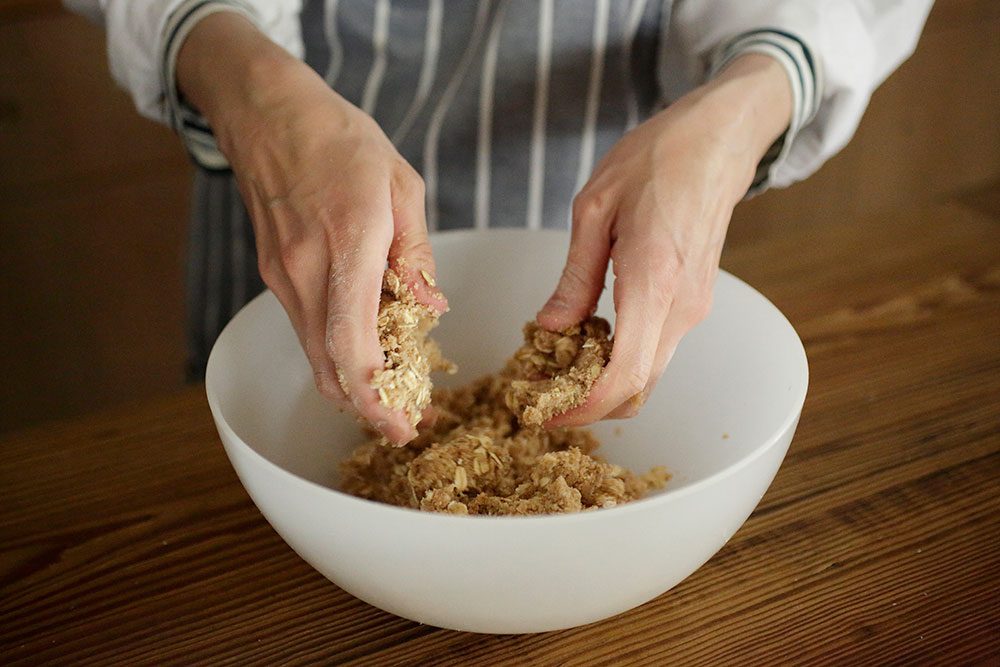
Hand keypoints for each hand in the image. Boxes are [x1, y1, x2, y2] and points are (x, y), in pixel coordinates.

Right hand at [177, 13, 443, 443]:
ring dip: (351, 384)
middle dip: (368, 406)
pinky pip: (307, 330)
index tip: (400, 428)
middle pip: (329, 365)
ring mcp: (283, 276)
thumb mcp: (401, 186)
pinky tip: (366, 349)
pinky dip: (336, 353)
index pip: (352, 342)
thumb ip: (416, 255)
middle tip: (404, 423)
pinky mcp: (273, 275)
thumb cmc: (341, 141)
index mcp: (349, 241)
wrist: (269, 113)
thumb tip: (430, 309)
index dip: (375, 396)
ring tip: (393, 391)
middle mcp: (306, 269)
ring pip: (315, 355)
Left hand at [537, 54, 792, 424]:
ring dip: (603, 382)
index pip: (625, 373)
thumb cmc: (655, 160)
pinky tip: (588, 338)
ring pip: (649, 372)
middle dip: (587, 403)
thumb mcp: (594, 209)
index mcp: (652, 280)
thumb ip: (575, 277)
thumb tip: (550, 328)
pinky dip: (622, 359)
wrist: (716, 141)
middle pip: (638, 387)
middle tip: (540, 392)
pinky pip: (657, 349)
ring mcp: (693, 307)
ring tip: (555, 364)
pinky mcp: (694, 301)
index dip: (584, 406)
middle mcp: (681, 306)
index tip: (547, 412)